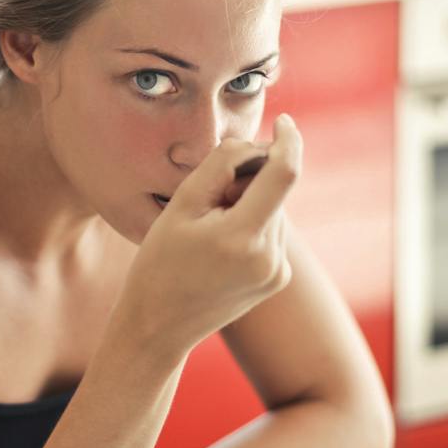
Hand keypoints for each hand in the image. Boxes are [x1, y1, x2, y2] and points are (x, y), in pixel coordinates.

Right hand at [116, 113, 302, 359]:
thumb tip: (256, 144)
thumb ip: (222, 164)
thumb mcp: (182, 204)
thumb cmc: (160, 261)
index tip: (285, 121)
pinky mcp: (278, 279)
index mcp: (243, 237)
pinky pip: (272, 233)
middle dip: (250, 181)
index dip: (288, 141)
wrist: (158, 325)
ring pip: (275, 211)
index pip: (285, 173)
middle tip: (209, 201)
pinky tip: (221, 248)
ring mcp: (277, 272)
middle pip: (276, 192)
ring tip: (209, 231)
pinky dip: (253, 225)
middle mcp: (270, 257)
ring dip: (250, 204)